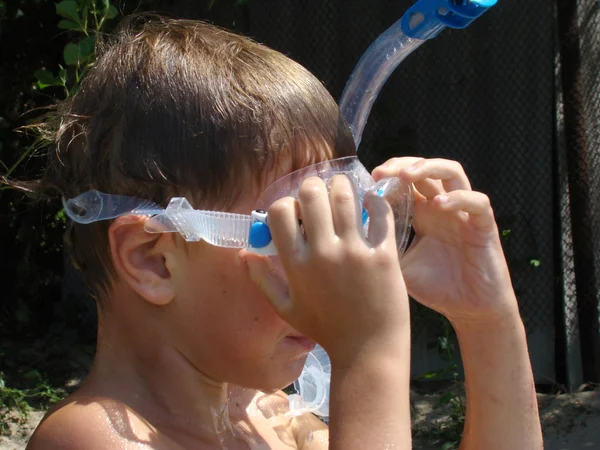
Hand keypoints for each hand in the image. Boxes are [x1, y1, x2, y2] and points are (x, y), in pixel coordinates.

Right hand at [241, 174, 408, 360]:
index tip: (296, 212)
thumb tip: (244, 253)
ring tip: (344, 192)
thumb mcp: (286, 309)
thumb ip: (263, 280)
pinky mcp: (384, 254)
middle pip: (312, 194)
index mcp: (296, 265)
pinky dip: (374, 201)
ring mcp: (355, 252)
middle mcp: (323, 253)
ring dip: (341, 186)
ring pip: (344, 196)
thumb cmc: (326, 330)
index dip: (285, 204)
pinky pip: (379, 213)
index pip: (280, 212)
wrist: (368, 350)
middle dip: (312, 187)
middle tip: (320, 196)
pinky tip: (370, 203)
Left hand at [373, 157, 517, 325]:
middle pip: (426, 168)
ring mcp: (464, 213)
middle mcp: (442, 207)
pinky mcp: (484, 226)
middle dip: (403, 164)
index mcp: (422, 212)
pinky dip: (458, 198)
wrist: (469, 311)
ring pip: (453, 172)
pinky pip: (477, 202)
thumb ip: (381, 247)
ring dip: (429, 168)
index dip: (388, 173)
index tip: (368, 179)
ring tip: (407, 175)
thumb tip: (350, 236)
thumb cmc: (435, 287)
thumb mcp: (399, 266)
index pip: (406, 179)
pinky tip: (438, 204)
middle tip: (382, 173)